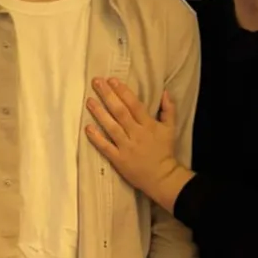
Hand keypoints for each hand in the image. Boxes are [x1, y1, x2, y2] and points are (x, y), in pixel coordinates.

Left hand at [85, 79, 192, 210]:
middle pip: (120, 112)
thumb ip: (169, 110)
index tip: (112, 80)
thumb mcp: (170, 129)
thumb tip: (166, 92)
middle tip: (96, 82)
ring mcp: (126, 147)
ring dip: (99, 113)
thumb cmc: (165, 151)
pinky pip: (105, 147)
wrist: (162, 177)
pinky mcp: (118, 159)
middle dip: (108, 96)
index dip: (122, 91)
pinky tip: (87, 128)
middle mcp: (136, 134)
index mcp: (148, 125)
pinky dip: (96, 138)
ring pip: (111, 127)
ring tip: (89, 101)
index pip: (134, 105)